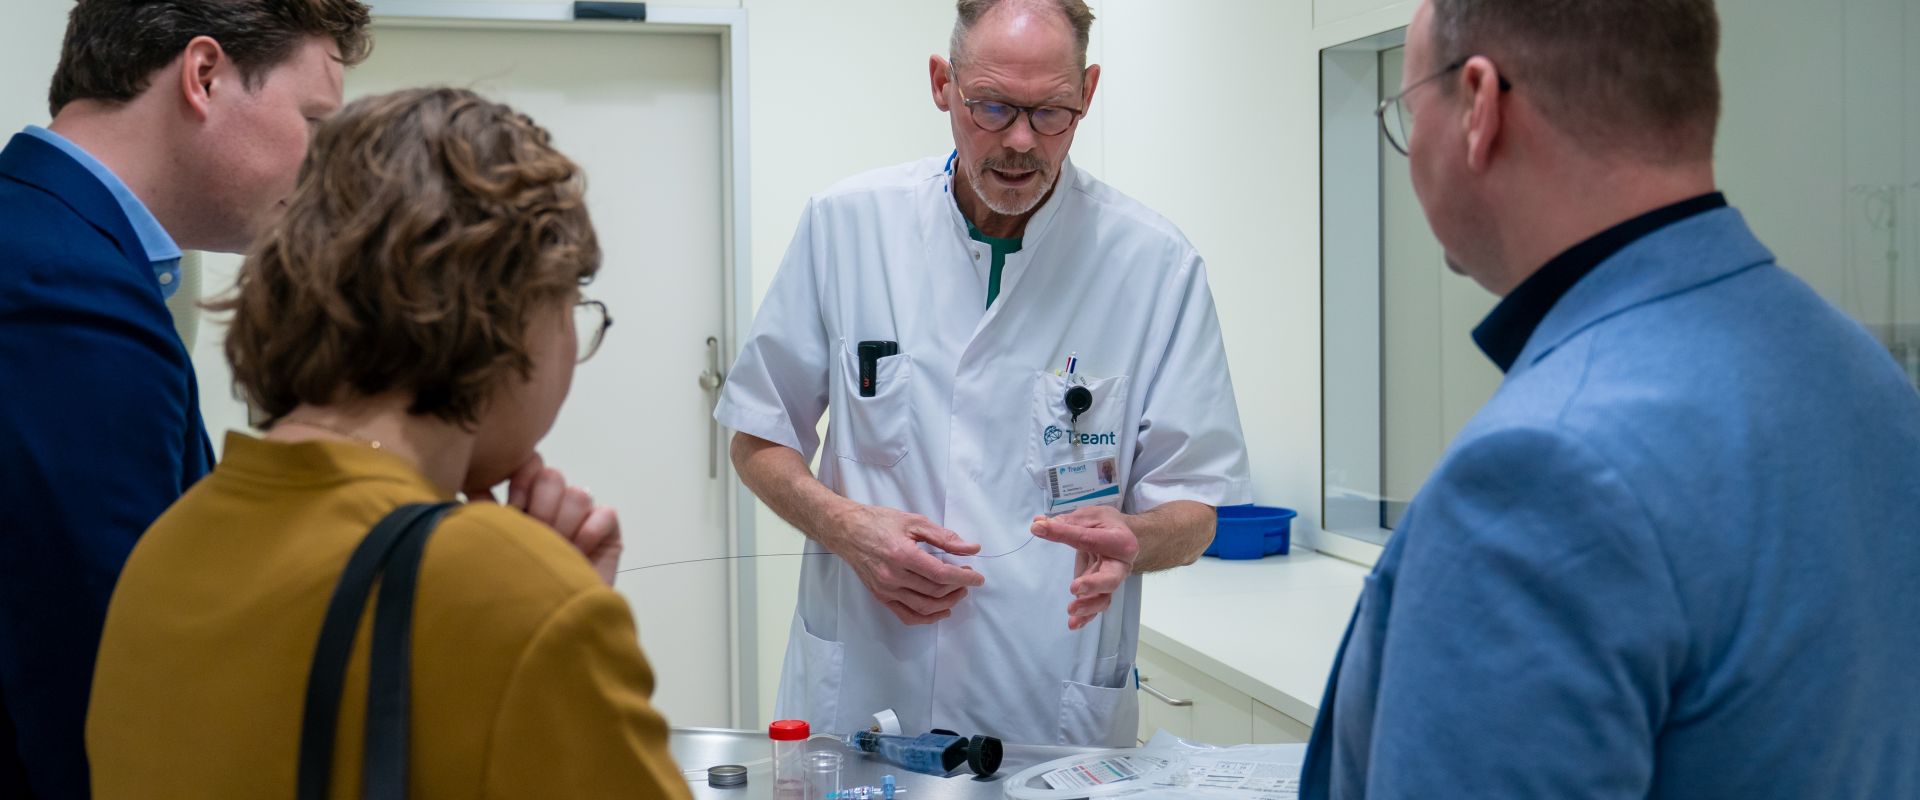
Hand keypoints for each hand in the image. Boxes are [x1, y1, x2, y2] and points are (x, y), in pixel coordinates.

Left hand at [467, 453, 622, 585]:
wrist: (550, 627)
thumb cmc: (516, 590)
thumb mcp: (492, 546)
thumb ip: (484, 513)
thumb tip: (472, 487)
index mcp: (523, 506)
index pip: (529, 466)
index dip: (522, 481)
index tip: (514, 509)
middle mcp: (553, 509)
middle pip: (552, 477)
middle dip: (543, 508)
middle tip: (539, 537)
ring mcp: (581, 519)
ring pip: (578, 494)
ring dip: (566, 526)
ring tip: (558, 551)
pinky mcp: (609, 532)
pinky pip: (605, 513)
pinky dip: (590, 533)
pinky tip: (579, 554)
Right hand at [824, 503, 985, 624]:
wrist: (846, 531)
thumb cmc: (879, 522)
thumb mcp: (914, 521)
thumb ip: (944, 537)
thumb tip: (972, 548)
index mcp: (903, 554)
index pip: (941, 574)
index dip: (964, 578)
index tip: (978, 578)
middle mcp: (893, 576)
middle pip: (935, 591)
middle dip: (958, 588)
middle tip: (968, 579)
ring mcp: (886, 589)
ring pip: (924, 607)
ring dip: (946, 603)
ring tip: (958, 593)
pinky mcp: (881, 596)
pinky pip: (906, 615)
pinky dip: (926, 618)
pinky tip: (941, 610)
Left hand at [1030, 506, 1138, 630]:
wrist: (1124, 536)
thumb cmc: (1106, 524)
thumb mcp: (1088, 517)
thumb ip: (1065, 523)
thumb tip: (1038, 525)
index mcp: (1120, 541)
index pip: (1090, 539)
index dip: (1064, 534)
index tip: (1041, 528)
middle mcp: (1121, 565)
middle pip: (1111, 579)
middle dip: (1094, 585)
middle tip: (1075, 587)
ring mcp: (1112, 580)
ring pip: (1105, 598)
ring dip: (1088, 606)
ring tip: (1071, 610)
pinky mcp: (1101, 591)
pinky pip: (1096, 605)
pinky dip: (1086, 617)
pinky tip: (1074, 624)